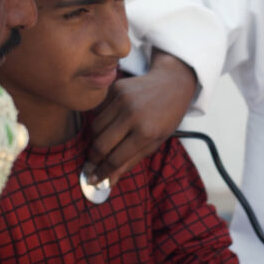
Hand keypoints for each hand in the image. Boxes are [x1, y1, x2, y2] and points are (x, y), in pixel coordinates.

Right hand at [86, 50, 196, 184]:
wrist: (171, 83)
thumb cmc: (166, 117)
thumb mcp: (155, 142)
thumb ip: (131, 161)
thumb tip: (109, 180)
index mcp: (146, 132)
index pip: (116, 158)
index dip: (102, 172)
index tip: (93, 180)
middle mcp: (132, 115)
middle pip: (100, 144)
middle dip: (93, 159)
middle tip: (92, 166)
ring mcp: (122, 100)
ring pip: (95, 127)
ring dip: (95, 140)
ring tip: (103, 144)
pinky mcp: (115, 88)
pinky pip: (98, 111)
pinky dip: (100, 121)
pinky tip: (110, 124)